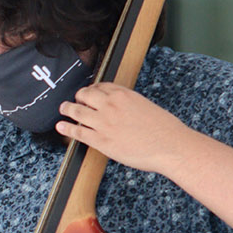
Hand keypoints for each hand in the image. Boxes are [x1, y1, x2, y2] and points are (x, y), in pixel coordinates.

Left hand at [55, 82, 191, 173]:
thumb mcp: (147, 106)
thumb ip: (131, 105)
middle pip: (85, 95)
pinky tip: (61, 127)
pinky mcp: (101, 140)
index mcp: (124, 95)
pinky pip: (78, 132)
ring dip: (67, 109)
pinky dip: (67, 128)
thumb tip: (123, 109)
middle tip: (75, 100)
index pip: (101, 86)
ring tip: (63, 109)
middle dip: (78, 97)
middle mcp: (111, 105)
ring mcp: (104, 122)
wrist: (171, 145)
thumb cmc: (165, 129)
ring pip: (77, 111)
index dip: (92, 89)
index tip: (89, 92)